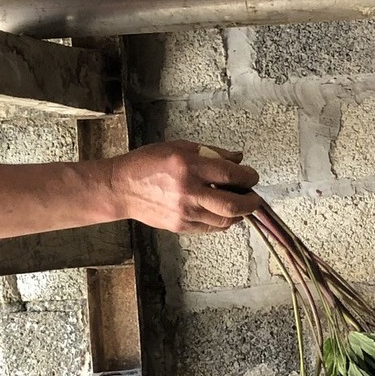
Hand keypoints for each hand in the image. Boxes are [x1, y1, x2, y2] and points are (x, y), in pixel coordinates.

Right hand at [109, 140, 260, 233]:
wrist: (121, 188)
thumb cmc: (148, 163)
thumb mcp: (179, 147)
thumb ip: (211, 153)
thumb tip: (238, 159)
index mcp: (189, 166)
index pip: (231, 174)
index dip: (248, 177)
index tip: (252, 176)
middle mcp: (188, 191)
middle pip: (233, 205)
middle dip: (251, 202)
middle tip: (254, 197)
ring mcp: (184, 212)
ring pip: (225, 221)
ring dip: (237, 214)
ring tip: (237, 204)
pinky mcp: (181, 226)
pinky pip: (210, 228)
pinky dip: (221, 221)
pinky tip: (219, 211)